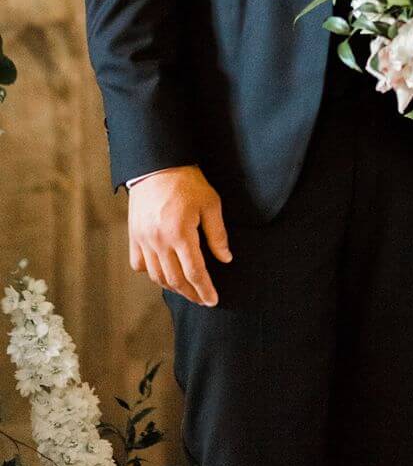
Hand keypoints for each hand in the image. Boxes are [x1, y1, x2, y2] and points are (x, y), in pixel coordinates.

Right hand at [128, 165, 231, 306]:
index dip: (204, 289)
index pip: (194, 272)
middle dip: (191, 293)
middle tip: (202, 299)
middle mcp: (159, 241)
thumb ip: (218, 234)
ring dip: (172, 287)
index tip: (213, 300)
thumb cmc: (187, 181)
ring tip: (186, 290)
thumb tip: (226, 258)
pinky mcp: (133, 235)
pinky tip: (162, 273)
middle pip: (175, 279)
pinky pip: (138, 264)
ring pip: (156, 276)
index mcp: (180, 233)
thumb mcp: (210, 203)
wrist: (157, 164)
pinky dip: (150, 273)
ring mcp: (143, 239)